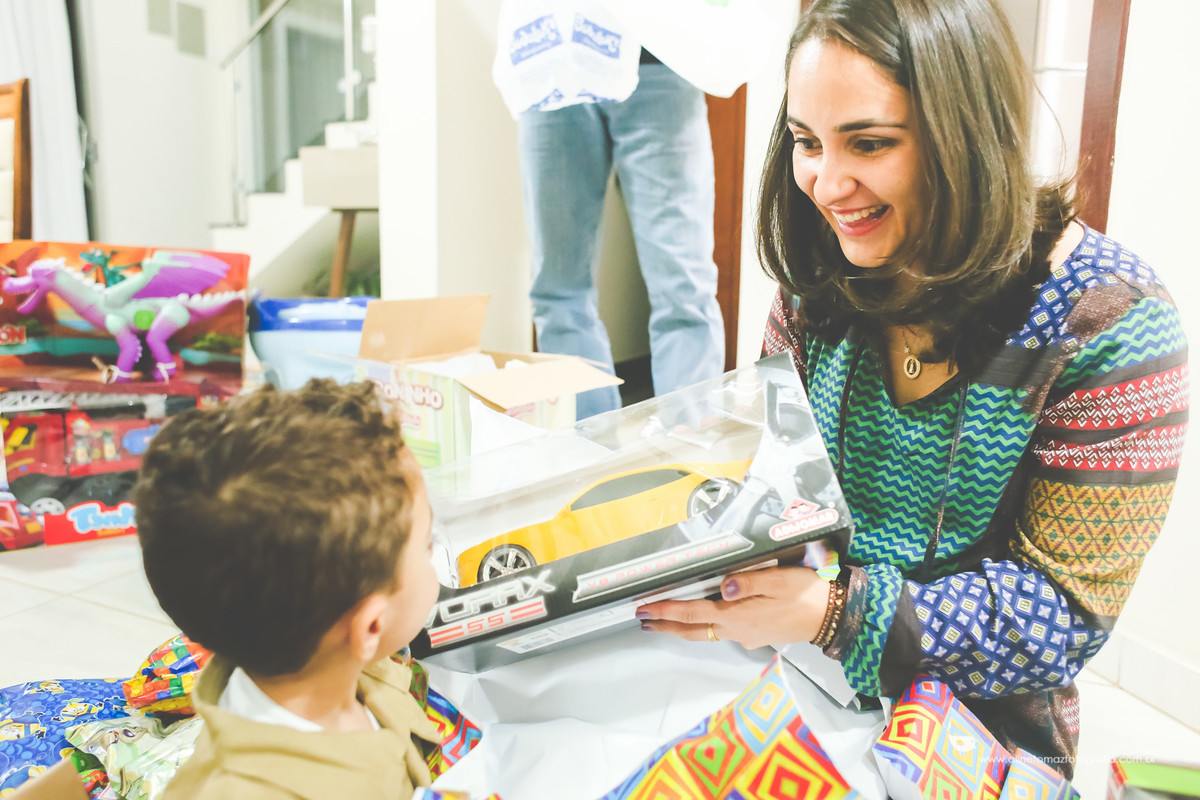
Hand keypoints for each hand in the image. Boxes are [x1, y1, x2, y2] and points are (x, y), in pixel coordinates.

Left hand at [636, 567, 829, 649]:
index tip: (644, 610)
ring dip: (682, 628)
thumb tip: (724, 585)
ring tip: (663, 622)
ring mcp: (747, 635)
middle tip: (643, 620)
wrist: (832, 617)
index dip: (665, 612)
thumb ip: (748, 582)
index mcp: (738, 616)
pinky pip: (722, 631)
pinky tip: (702, 619)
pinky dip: (703, 626)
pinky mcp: (756, 635)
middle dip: (666, 626)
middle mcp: (738, 631)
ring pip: (706, 633)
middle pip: (693, 631)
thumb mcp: (778, 580)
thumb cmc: (806, 595)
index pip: (692, 614)